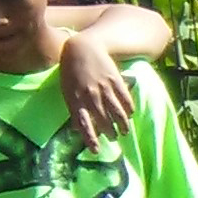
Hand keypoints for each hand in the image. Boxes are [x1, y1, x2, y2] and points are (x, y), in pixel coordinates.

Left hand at [56, 33, 131, 147]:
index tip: (96, 150)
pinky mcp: (115, 81)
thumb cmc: (71, 70)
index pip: (84, 124)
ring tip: (125, 131)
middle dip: (110, 132)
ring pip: (117, 112)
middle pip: (104, 120)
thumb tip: (76, 128)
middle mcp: (90, 96)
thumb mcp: (66, 90)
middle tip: (114, 138)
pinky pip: (125, 99)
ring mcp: (104, 88)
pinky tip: (130, 114)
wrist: (83, 47)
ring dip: (122, 124)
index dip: (90, 138)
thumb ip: (73, 109)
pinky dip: (129, 109)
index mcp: (75, 99)